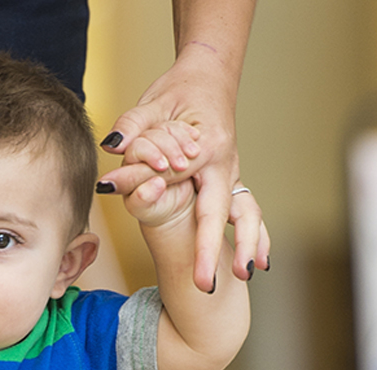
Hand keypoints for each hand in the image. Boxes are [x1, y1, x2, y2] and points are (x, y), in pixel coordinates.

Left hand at [97, 56, 269, 291]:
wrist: (210, 76)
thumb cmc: (179, 90)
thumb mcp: (151, 104)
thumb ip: (133, 127)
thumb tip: (112, 147)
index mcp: (206, 144)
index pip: (176, 179)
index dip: (155, 198)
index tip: (145, 223)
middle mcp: (224, 162)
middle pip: (216, 211)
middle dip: (209, 250)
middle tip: (203, 286)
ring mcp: (231, 172)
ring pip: (244, 212)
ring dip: (246, 244)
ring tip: (242, 276)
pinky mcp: (230, 179)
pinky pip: (248, 210)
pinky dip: (258, 235)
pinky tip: (263, 262)